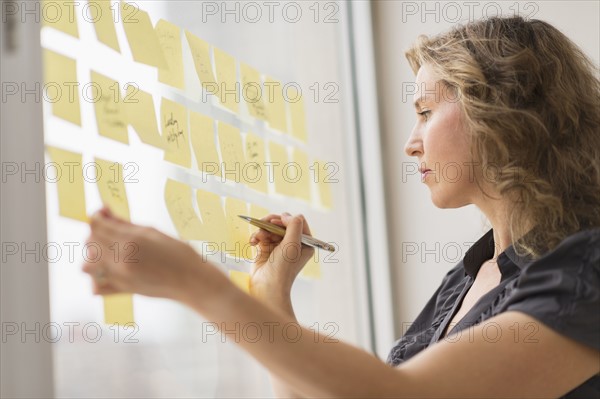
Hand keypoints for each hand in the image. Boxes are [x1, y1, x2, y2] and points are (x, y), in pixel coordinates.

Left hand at [82, 207, 228, 306]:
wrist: (191, 280)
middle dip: (97, 233)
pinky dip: (98, 279)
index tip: (103, 214)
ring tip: (109, 253)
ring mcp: (120, 276)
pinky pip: (96, 287)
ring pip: (87, 265)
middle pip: (90, 241)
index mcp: (130, 240)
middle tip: (112, 231)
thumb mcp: (153, 232)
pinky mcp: (122, 290)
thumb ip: (126, 224)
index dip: (97, 216)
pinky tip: (110, 272)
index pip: (97, 225)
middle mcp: (121, 258)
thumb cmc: (178, 253)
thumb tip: (105, 213)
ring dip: (94, 256)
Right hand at [248, 213, 314, 299]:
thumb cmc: (283, 268)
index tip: (276, 222)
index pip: (297, 222)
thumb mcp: (292, 244)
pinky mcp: (266, 249)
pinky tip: (253, 242)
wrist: (267, 287)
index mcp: (305, 243)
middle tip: (264, 223)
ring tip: (258, 238)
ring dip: (262, 230)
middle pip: (282, 223)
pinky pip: (261, 235)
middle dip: (271, 223)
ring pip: (270, 228)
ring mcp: (279, 246)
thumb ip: (294, 226)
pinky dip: (256, 236)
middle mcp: (293, 243)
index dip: (286, 219)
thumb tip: (286, 215)